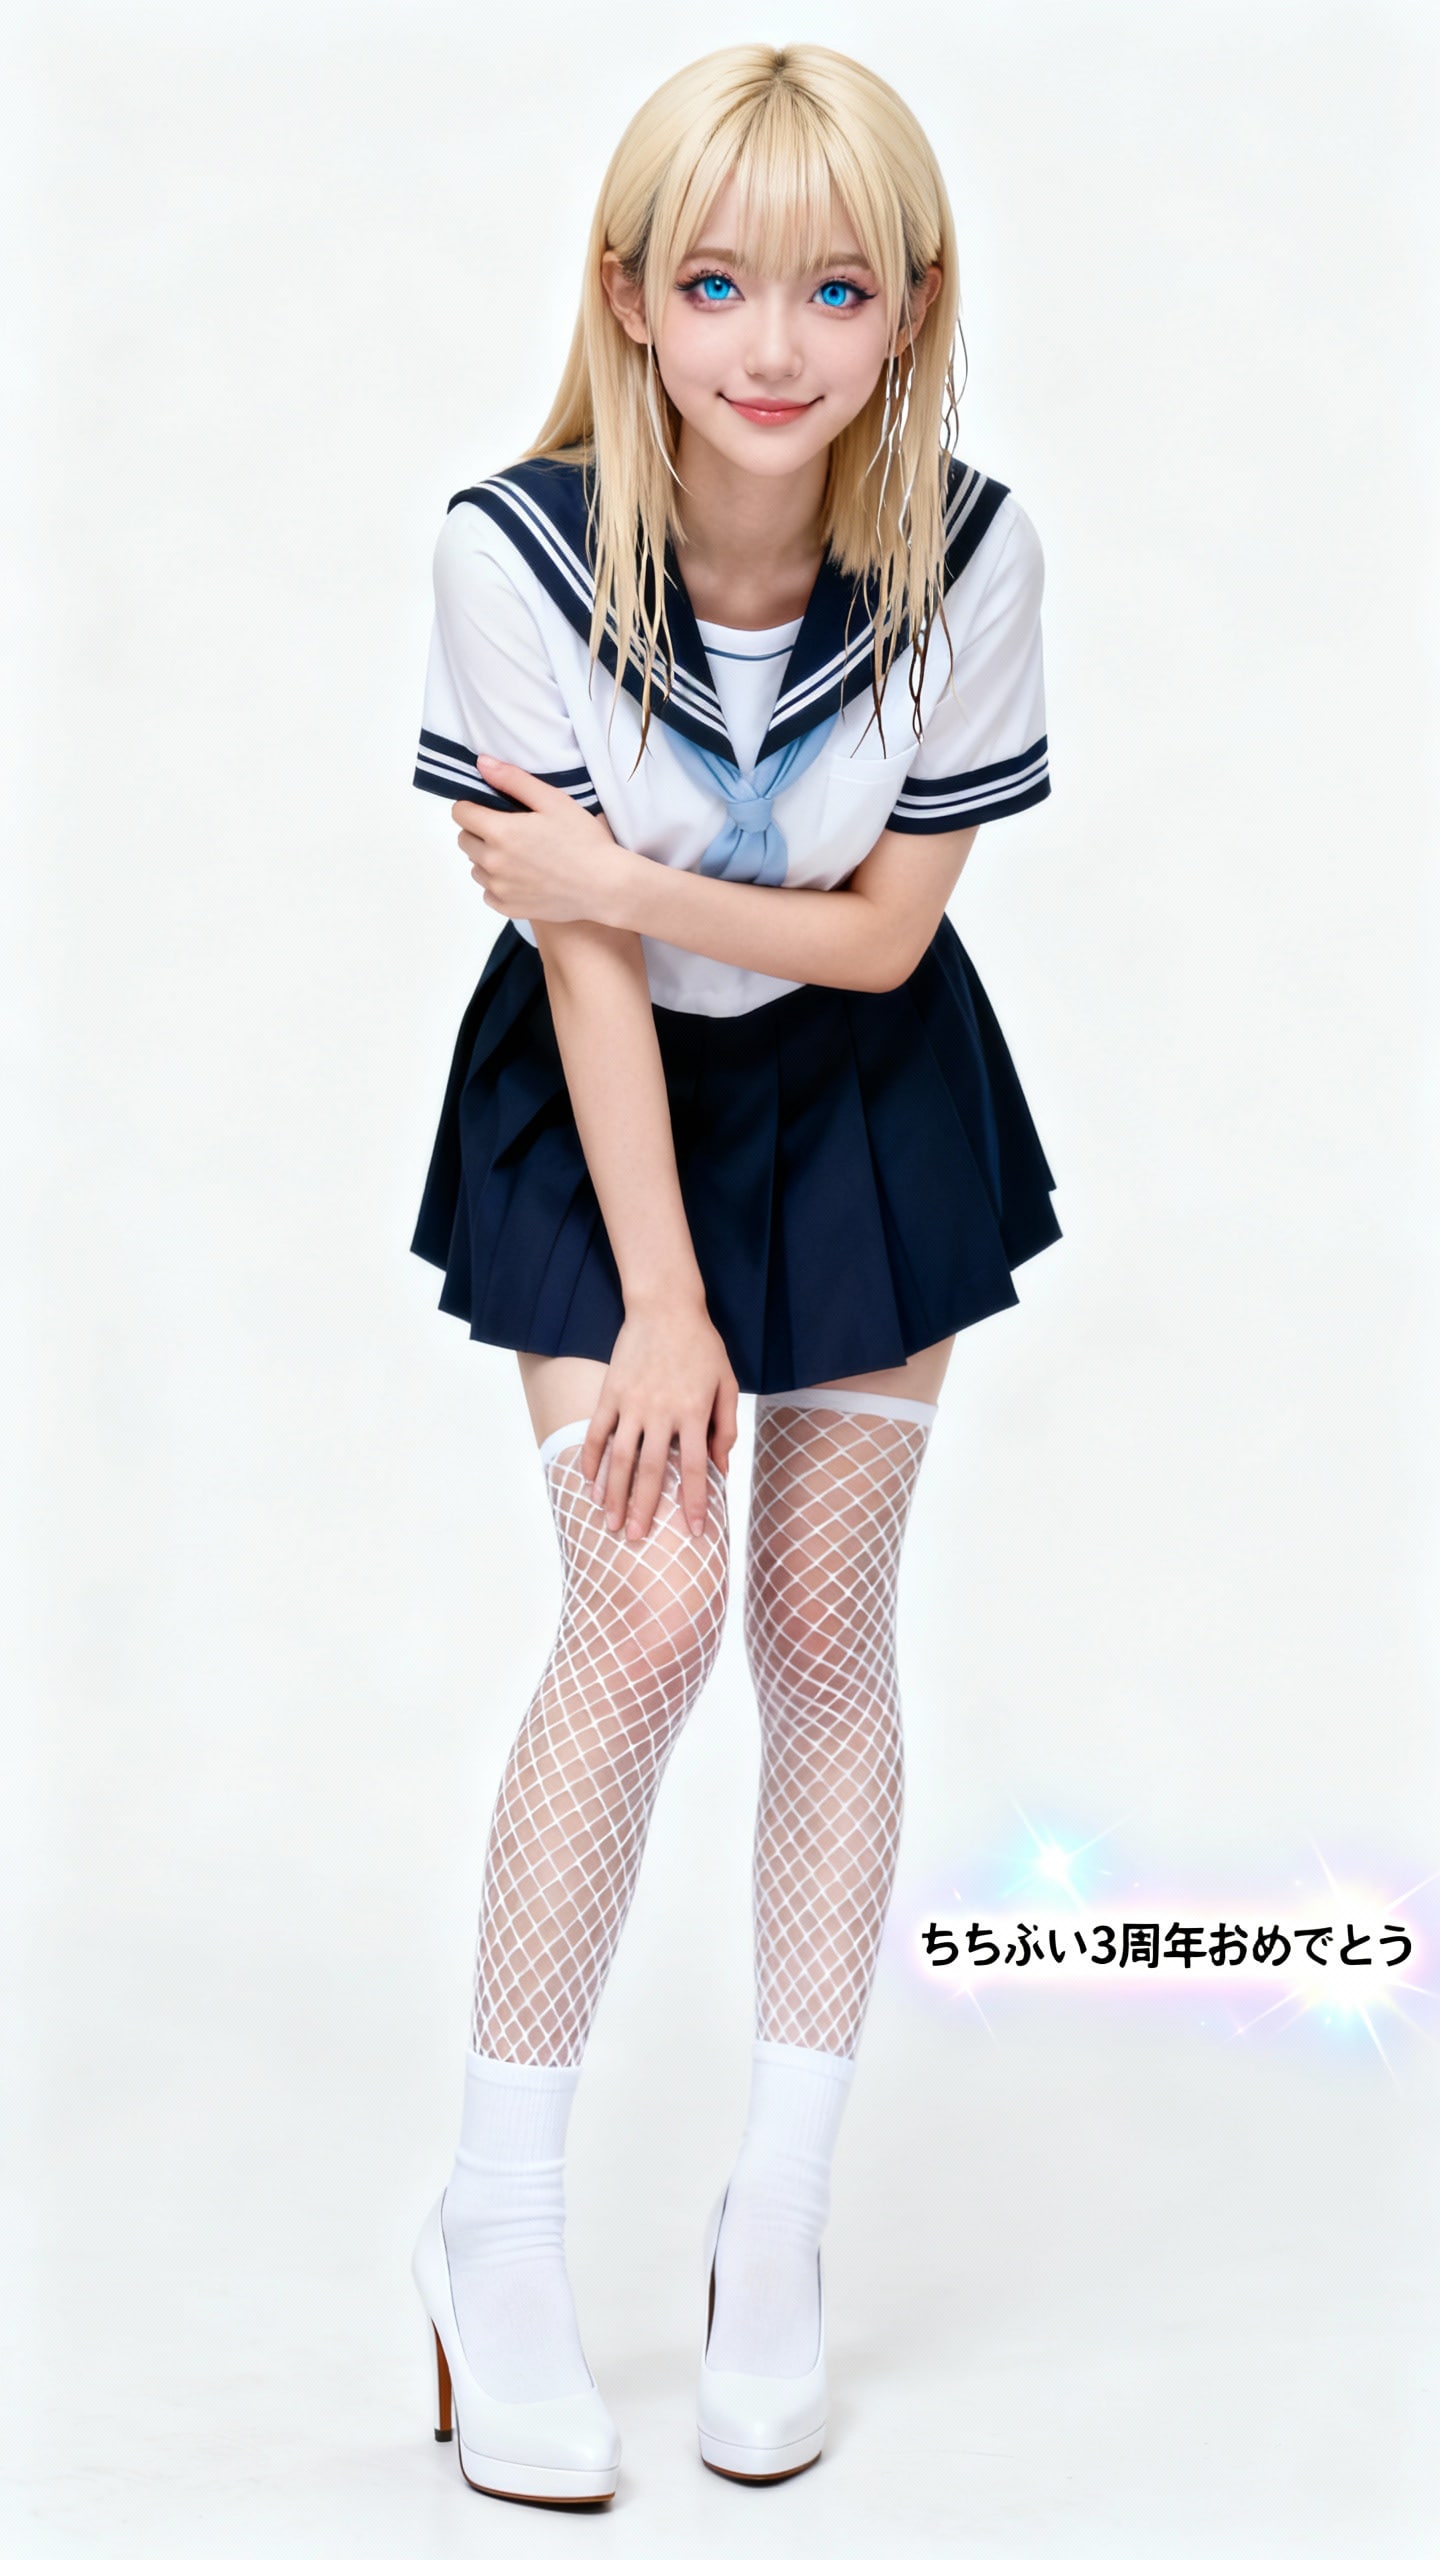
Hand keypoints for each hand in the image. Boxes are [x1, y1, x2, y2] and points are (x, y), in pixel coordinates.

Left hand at [454, 757, 632, 925]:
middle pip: (464, 840)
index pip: (460, 813)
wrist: (604, 886)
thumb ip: (513, 780)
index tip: (491, 808)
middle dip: (480, 831)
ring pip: (475, 866)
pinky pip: (488, 892)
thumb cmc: (583, 840)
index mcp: (500, 832)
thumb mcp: (552, 800)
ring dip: (488, 858)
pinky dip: (499, 883)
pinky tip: (523, 877)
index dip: (473, 806)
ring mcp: (498, 888)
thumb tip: (481, 763)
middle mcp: (492, 862)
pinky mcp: (507, 908)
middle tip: (511, 831)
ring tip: (520, 855)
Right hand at [580, 1297, 739, 1543]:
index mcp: (693, 1413)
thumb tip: (722, 1469)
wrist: (665, 1307)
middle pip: (651, 1472)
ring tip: (611, 1523)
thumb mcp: (725, 1384)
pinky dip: (592, 1461)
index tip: (693, 1533)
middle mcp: (661, 1413)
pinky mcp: (610, 1393)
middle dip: (645, 1510)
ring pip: (620, 1459)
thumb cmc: (702, 1346)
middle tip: (638, 1540)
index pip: (694, 1470)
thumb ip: (725, 1428)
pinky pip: (597, 1433)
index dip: (694, 1504)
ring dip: (615, 1495)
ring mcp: (631, 1404)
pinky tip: (590, 1485)